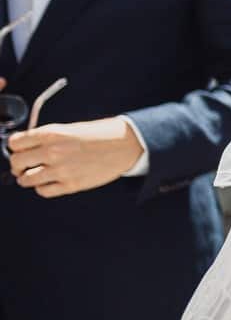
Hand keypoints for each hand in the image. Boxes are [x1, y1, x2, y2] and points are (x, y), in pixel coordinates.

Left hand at [7, 116, 142, 197]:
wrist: (126, 145)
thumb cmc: (100, 135)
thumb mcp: (71, 128)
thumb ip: (47, 137)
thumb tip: (24, 147)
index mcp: (52, 133)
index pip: (15, 143)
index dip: (15, 147)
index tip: (19, 149)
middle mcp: (53, 152)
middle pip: (16, 162)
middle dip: (18, 164)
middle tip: (25, 164)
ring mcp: (62, 170)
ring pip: (26, 180)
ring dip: (27, 177)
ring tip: (36, 174)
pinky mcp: (71, 185)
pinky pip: (43, 191)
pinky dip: (42, 187)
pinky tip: (50, 181)